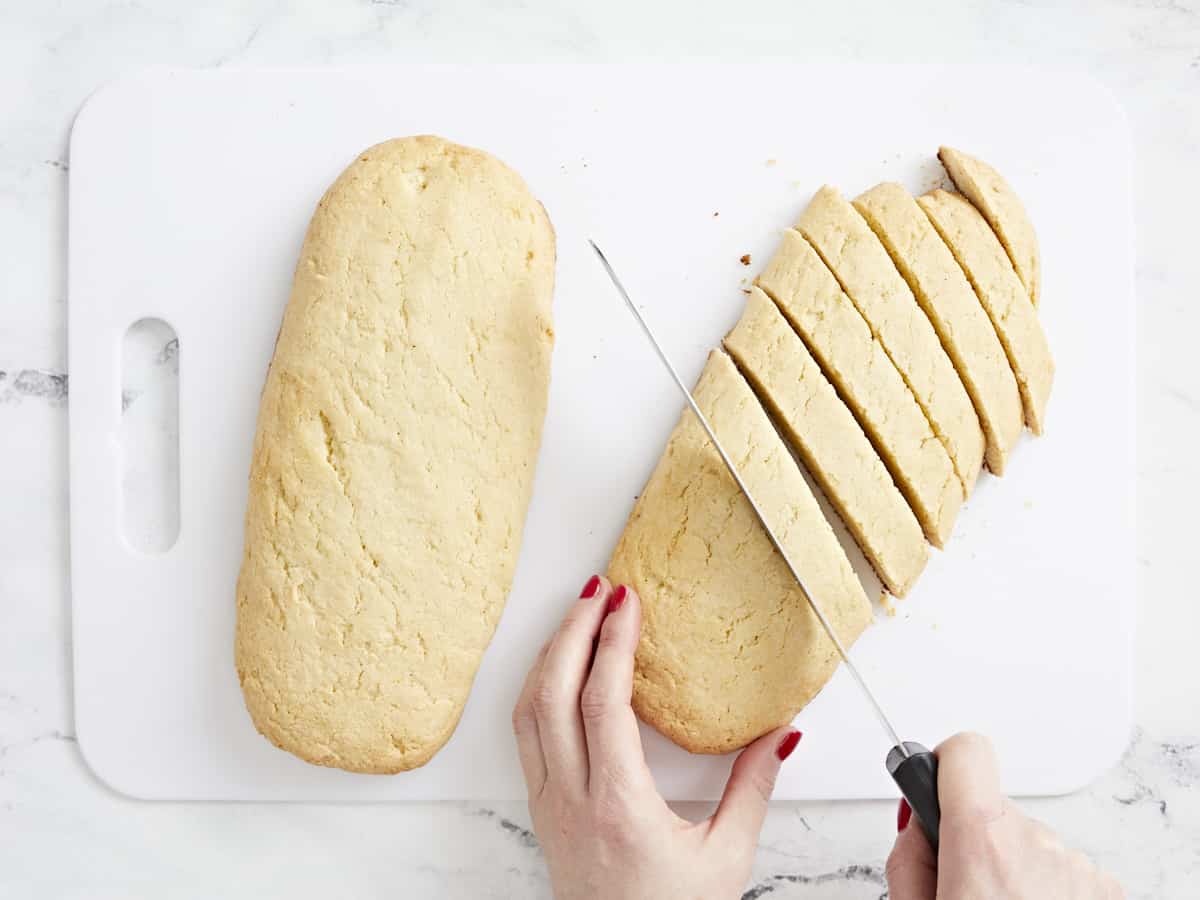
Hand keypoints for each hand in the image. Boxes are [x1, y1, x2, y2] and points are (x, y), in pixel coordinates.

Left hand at [511, 575, 800, 899]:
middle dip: (572, 631)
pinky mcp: (542, 810)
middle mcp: (571, 800)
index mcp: (619, 807)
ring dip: (549, 655)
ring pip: (528, 712)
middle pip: (552, 695)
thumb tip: (780, 735)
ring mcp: (548, 804)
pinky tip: (557, 669)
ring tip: (577, 616)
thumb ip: (752, 790)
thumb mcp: (726, 858)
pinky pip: (525, 735)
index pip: (602, 705)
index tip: (627, 604)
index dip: (611, 644)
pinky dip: (537, 688)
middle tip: (599, 590)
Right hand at [886, 732, 1122, 898]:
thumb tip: (916, 829)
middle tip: (962, 889)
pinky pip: (1061, 868)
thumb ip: (907, 858)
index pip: (967, 751)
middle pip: (992, 809)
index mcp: (982, 840)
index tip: (935, 782)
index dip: (945, 761)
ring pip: (1028, 842)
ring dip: (1012, 870)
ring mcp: (1075, 866)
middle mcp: (1035, 842)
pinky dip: (1046, 889)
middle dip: (974, 840)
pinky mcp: (1105, 888)